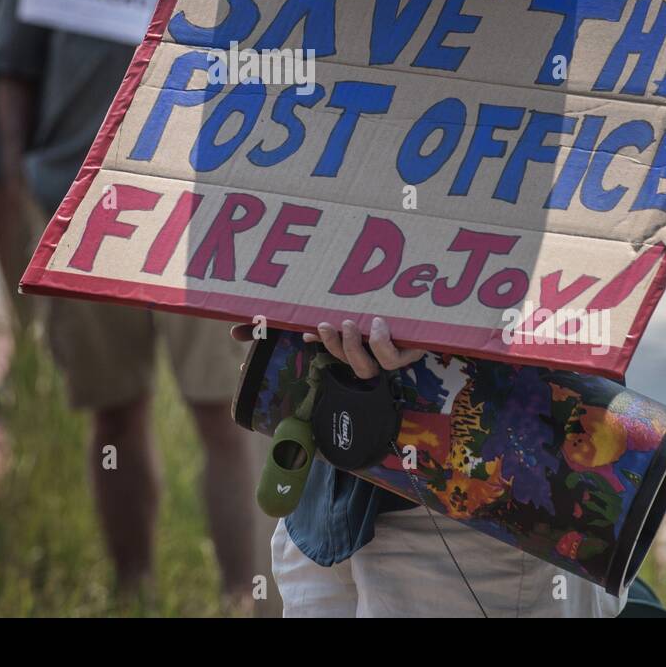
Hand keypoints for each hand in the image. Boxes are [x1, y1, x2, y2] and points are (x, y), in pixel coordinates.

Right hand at [228, 317, 424, 378]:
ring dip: (355, 348)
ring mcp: (393, 351)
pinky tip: (377, 324)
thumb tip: (232, 335)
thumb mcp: (330, 302)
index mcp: (354, 342)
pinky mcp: (412, 349)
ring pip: (370, 367)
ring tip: (351, 323)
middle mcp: (373, 350)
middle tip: (326, 324)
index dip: (318, 346)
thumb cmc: (376, 303)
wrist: (433, 298)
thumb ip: (280, 319)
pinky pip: (395, 358)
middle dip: (335, 347)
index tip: (303, 330)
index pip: (327, 355)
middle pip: (350, 365)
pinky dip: (383, 343)